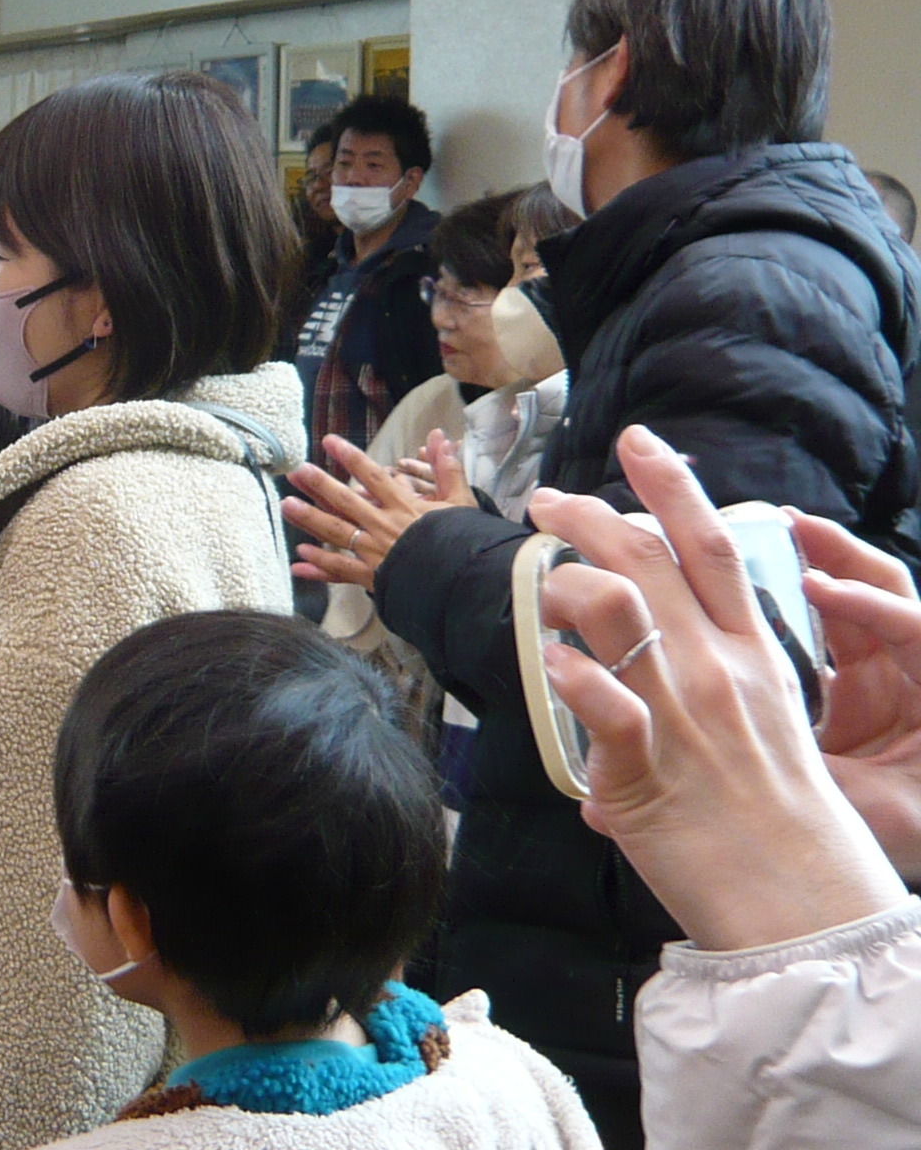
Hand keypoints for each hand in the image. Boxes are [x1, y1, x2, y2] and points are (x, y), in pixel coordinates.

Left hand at [282, 434, 467, 588]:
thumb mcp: (460, 502)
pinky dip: (320, 564)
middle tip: (295, 470)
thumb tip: (442, 438)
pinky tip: (299, 557)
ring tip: (286, 505)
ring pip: (337, 532)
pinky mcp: (373, 576)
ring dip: (310, 518)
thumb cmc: (465, 541)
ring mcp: (376, 551)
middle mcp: (384, 526)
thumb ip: (448, 469)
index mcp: (404, 506)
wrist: (467, 582)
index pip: (372, 476)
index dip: (349, 457)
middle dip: (319, 484)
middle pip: (345, 501)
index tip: (329, 441)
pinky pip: (342, 569)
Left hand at [530, 424, 907, 950]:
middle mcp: (721, 670)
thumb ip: (706, 694)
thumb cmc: (777, 822)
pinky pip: (601, 701)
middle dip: (589, 515)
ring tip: (535, 584)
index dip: (672, 483)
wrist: (803, 900)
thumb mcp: (764, 732)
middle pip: (651, 559)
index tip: (635, 439)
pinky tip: (545, 664)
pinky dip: (567, 674)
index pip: (714, 545)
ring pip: (619, 608)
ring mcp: (685, 714)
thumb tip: (644, 688)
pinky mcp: (648, 766)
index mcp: (755, 656)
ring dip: (564, 584)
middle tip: (544, 501)